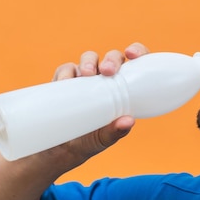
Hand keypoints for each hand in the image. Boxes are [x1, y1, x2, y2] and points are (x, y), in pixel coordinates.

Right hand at [49, 43, 149, 159]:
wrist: (62, 148)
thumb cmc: (91, 140)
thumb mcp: (105, 138)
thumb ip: (116, 131)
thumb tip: (128, 121)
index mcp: (124, 87)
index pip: (137, 63)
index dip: (138, 51)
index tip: (132, 54)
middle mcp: (106, 79)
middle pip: (113, 58)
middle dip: (111, 59)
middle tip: (107, 71)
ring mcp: (86, 78)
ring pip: (90, 58)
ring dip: (89, 62)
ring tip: (87, 74)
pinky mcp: (65, 81)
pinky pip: (67, 69)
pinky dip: (66, 72)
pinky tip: (65, 81)